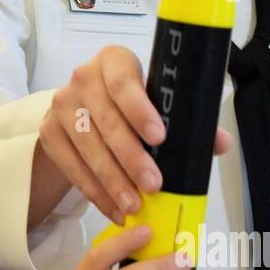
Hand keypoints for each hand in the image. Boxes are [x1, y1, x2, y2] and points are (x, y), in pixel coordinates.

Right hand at [37, 44, 230, 223]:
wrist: (84, 113)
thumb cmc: (130, 107)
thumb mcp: (158, 106)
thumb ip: (190, 123)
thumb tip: (221, 142)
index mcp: (114, 61)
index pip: (123, 81)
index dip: (139, 108)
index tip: (160, 137)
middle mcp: (83, 77)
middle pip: (106, 119)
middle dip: (130, 156)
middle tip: (153, 184)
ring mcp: (62, 105)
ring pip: (87, 145)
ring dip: (112, 179)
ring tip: (134, 205)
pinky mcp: (49, 132)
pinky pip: (70, 165)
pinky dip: (93, 191)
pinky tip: (113, 208)